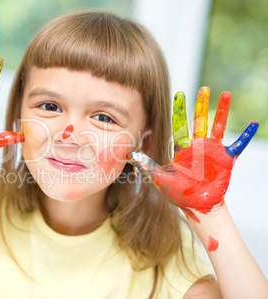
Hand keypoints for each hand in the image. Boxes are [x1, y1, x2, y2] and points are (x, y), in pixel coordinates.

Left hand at [127, 87, 257, 220]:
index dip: (180, 110)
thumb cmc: (178, 192)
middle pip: (200, 121)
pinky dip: (245, 136)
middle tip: (203, 88)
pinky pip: (238, 145)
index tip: (179, 94)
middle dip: (201, 105)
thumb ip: (147, 166)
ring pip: (218, 126)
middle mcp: (198, 145)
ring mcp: (213, 151)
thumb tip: (130, 155)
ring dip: (222, 111)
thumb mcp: (161, 179)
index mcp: (182, 148)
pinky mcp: (226, 159)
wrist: (196, 204)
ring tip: (226, 94)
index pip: (180, 125)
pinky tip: (253, 124)